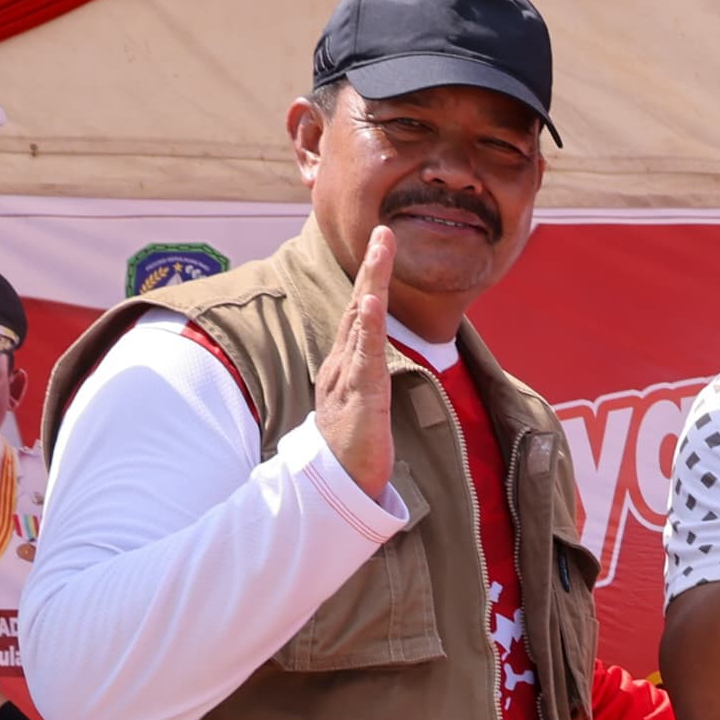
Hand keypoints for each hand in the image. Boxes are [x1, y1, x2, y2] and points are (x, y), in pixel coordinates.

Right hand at [311, 229, 399, 496]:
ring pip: (360, 323)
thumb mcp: (359, 405)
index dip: (370, 279)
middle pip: (358, 307)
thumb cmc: (351, 449)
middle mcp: (343, 364)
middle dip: (371, 268)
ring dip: (372, 283)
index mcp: (345, 365)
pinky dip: (367, 327)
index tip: (382, 246)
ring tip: (381, 249)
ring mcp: (349, 378)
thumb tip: (375, 364)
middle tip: (384, 231)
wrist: (336, 488)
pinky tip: (370, 301)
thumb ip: (365, 380)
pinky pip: (364, 357)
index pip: (358, 315)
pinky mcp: (360, 397)